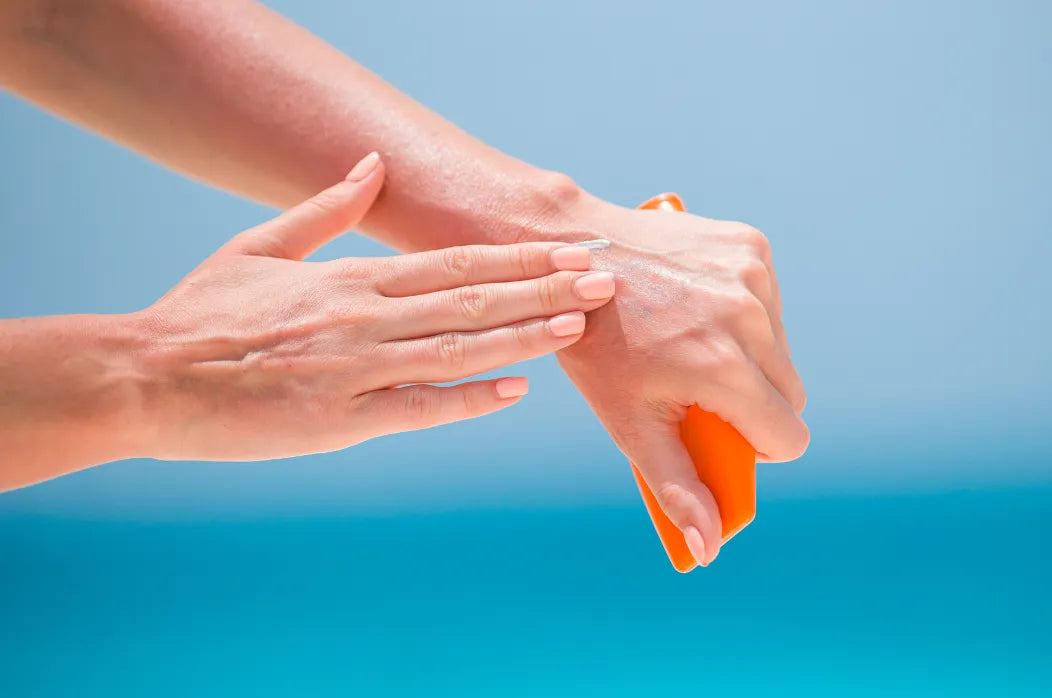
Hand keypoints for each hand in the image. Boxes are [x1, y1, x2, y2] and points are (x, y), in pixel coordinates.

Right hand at [130, 154, 616, 460]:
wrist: (146, 377)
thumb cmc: (200, 314)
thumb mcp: (258, 245)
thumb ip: (325, 208)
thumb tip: (370, 164)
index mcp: (347, 278)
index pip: (451, 261)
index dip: (515, 257)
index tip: (565, 251)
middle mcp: (361, 318)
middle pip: (469, 299)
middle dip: (541, 289)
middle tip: (602, 281)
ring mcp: (352, 369)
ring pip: (455, 349)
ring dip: (521, 335)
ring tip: (577, 325)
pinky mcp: (336, 420)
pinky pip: (414, 409)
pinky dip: (467, 400)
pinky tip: (514, 390)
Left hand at [556, 199, 808, 565]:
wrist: (573, 253)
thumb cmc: (596, 346)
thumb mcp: (631, 423)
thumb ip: (679, 487)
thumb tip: (710, 550)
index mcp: (724, 368)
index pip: (789, 436)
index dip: (758, 447)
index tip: (723, 435)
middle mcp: (749, 316)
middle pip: (790, 394)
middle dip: (754, 404)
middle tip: (699, 393)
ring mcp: (753, 274)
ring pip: (782, 348)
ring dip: (751, 358)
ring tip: (690, 345)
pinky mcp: (751, 246)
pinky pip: (770, 304)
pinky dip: (744, 315)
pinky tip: (696, 308)